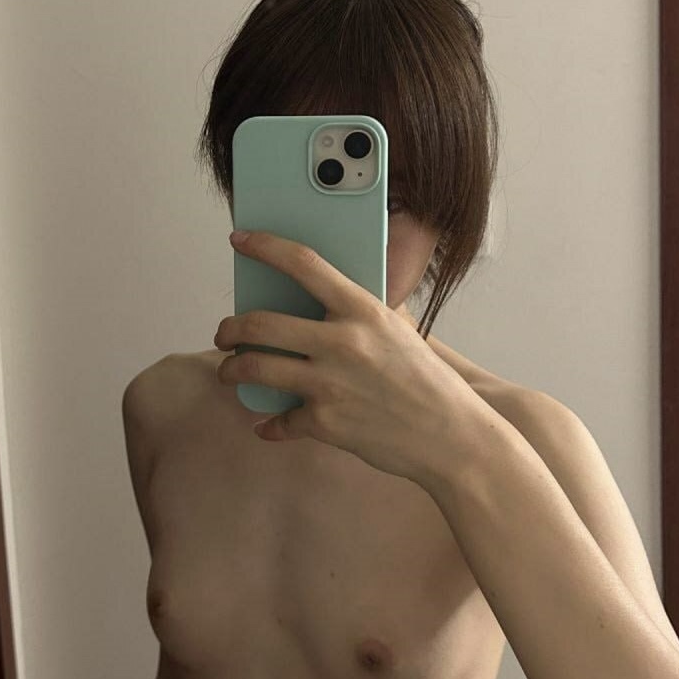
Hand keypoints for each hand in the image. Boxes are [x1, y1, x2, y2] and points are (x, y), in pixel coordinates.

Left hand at [214, 230, 486, 488]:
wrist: (453, 437)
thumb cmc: (427, 382)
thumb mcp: (398, 331)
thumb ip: (361, 311)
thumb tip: (319, 297)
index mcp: (363, 310)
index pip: (303, 264)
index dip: (265, 247)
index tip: (240, 240)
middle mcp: (342, 343)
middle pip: (260, 323)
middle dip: (229, 328)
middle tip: (224, 334)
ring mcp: (330, 384)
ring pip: (255, 368)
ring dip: (231, 370)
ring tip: (229, 371)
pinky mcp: (325, 423)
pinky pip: (279, 421)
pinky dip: (269, 424)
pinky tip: (267, 424)